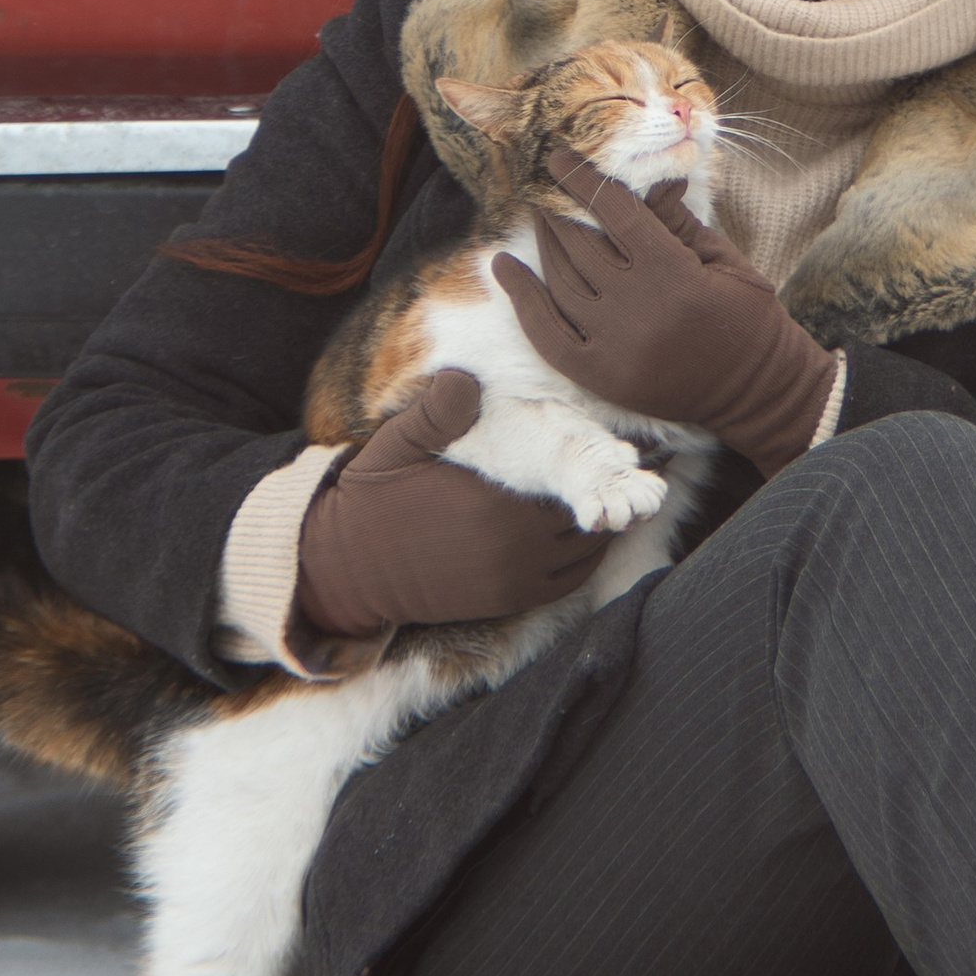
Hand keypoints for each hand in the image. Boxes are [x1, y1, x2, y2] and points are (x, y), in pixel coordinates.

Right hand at [295, 367, 613, 638]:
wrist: (350, 569)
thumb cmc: (375, 498)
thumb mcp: (398, 443)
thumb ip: (437, 411)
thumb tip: (467, 376)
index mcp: (494, 499)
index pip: (570, 472)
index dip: (597, 454)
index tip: (616, 439)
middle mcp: (513, 543)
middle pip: (586, 510)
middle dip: (602, 486)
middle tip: (625, 464)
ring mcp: (514, 576)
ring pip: (587, 547)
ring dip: (601, 521)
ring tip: (610, 492)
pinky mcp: (509, 599)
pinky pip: (570, 579)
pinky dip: (586, 556)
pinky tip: (583, 528)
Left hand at [491, 154, 839, 472]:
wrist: (758, 392)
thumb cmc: (750, 317)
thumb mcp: (727, 261)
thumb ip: (680, 221)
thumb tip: (649, 175)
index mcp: (675, 274)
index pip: (615, 212)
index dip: (583, 179)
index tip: (559, 156)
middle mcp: (638, 310)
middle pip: (580, 245)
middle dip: (557, 208)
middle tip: (541, 184)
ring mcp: (615, 348)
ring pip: (561, 283)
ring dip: (543, 245)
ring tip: (537, 217)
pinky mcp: (601, 378)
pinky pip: (548, 335)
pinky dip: (523, 299)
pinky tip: (507, 269)